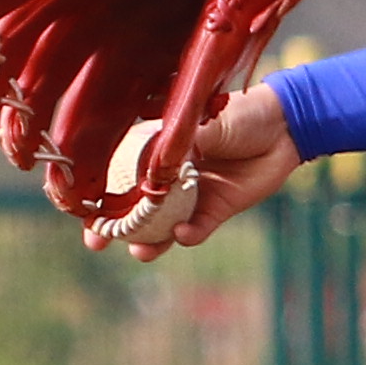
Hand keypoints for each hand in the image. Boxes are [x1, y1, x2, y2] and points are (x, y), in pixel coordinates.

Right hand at [86, 84, 301, 261]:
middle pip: (133, 207)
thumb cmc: (239, 113)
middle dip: (114, 227)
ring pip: (162, 224)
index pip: (118, 174)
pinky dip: (188, 234)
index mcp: (157, 150)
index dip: (98, 193)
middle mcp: (169, 175)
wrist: (285, 126)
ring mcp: (191, 194)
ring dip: (149, 240)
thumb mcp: (198, 123)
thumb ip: (171, 146)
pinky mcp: (217, 210)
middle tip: (96, 242)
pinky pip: (197, 228)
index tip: (80, 210)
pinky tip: (183, 234)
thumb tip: (143, 166)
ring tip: (140, 251)